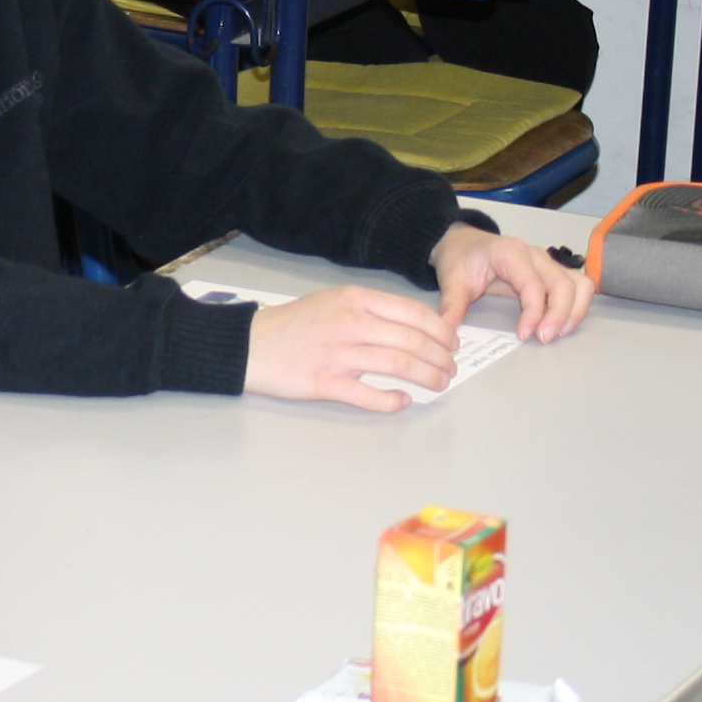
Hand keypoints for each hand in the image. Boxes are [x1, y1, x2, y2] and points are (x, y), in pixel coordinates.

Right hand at [245, 284, 458, 411]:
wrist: (249, 344)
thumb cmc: (293, 324)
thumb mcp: (332, 301)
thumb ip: (369, 310)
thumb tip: (411, 327)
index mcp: (354, 299)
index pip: (412, 313)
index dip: (440, 330)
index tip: (452, 342)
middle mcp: (350, 323)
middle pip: (412, 341)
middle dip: (440, 357)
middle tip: (450, 368)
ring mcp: (338, 354)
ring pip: (399, 365)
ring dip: (427, 377)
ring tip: (439, 384)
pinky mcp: (326, 383)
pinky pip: (369, 395)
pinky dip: (392, 401)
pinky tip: (403, 401)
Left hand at [436, 225, 589, 342]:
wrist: (463, 243)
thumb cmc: (461, 258)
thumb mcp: (452, 279)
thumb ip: (452, 305)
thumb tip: (449, 332)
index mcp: (510, 253)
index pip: (533, 284)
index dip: (533, 312)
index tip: (524, 335)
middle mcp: (535, 256)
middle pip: (562, 284)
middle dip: (558, 315)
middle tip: (544, 339)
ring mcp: (547, 263)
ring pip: (578, 284)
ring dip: (574, 311)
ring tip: (558, 334)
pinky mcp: (552, 273)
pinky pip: (578, 286)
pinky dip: (577, 306)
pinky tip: (563, 325)